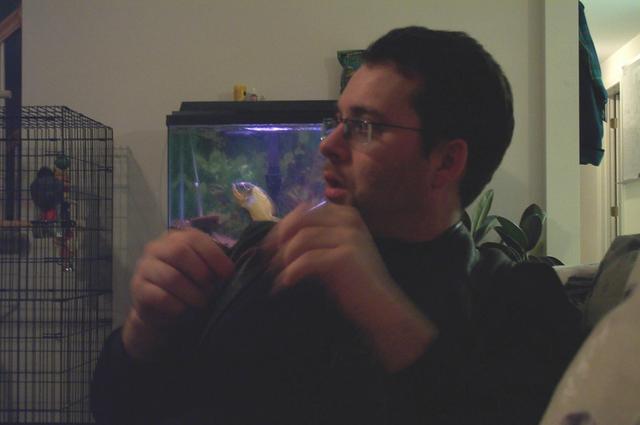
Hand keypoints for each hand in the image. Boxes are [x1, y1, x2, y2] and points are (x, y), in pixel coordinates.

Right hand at [122, 228, 234, 360]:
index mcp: (176, 238)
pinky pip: (161, 298)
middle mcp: (156, 248)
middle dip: (202, 274)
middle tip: (211, 290)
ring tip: (201, 303)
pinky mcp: (138, 290)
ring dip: (193, 294)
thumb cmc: (188, 286)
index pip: (195, 238)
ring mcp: (144, 268)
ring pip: (172, 278)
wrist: (160, 311)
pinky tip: (185, 311)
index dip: (214, 255)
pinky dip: (179, 307)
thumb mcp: (203, 271)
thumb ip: (216, 264)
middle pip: (180, 252)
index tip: (228, 274)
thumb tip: (242, 262)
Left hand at [264, 202, 436, 371]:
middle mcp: (349, 219)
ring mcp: (349, 236)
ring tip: (280, 276)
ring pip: (300, 240)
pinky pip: (306, 259)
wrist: (381, 307)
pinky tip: (287, 283)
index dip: (282, 227)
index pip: (304, 211)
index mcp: (346, 214)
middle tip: (267, 260)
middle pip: (299, 221)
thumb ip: (314, 237)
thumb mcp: (334, 250)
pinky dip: (292, 272)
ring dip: (284, 260)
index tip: (268, 246)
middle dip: (279, 240)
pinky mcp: (344, 255)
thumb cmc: (354, 282)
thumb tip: (276, 236)